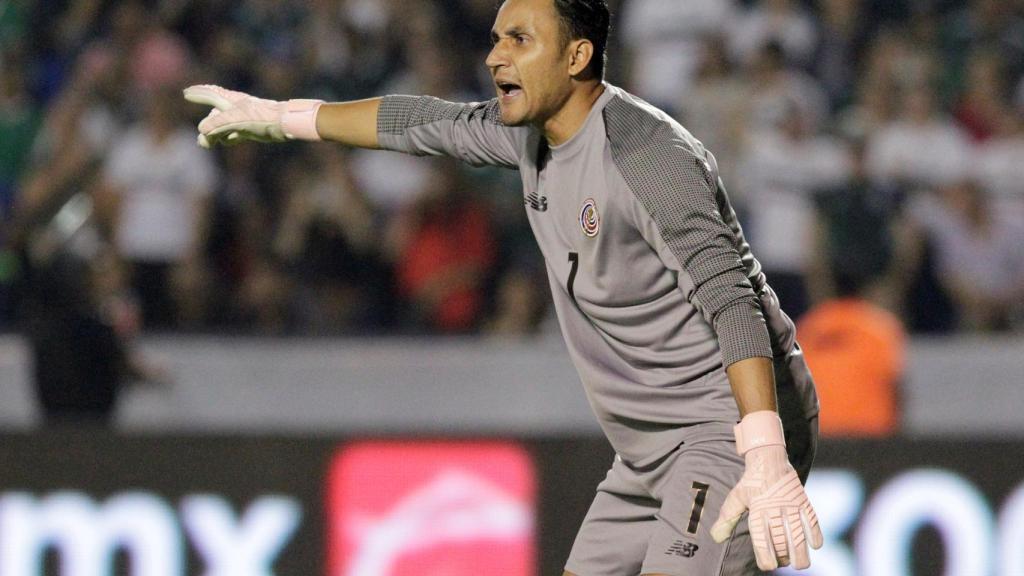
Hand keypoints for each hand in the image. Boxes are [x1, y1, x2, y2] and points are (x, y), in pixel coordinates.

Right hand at [183, 84, 322, 147]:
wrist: (285, 123)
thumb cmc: (262, 118)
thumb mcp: (236, 120)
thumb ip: (217, 125)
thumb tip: (202, 131)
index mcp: (230, 101)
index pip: (210, 94)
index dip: (198, 94)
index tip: (186, 93)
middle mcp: (235, 107)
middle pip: (214, 112)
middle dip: (205, 120)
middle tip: (197, 117)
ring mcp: (243, 118)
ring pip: (223, 124)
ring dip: (214, 133)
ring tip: (206, 143)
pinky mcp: (251, 129)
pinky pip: (234, 133)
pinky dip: (227, 137)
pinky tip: (226, 142)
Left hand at [710, 411, 822, 570]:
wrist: (769, 457)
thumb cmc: (751, 481)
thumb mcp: (736, 497)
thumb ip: (726, 518)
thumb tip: (716, 537)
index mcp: (757, 510)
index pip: (762, 541)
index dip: (765, 558)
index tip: (767, 565)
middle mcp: (774, 509)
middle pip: (782, 542)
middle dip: (783, 557)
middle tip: (782, 561)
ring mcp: (791, 505)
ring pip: (799, 536)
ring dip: (801, 553)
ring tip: (799, 563)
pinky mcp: (803, 500)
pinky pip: (812, 521)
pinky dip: (815, 535)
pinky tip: (814, 546)